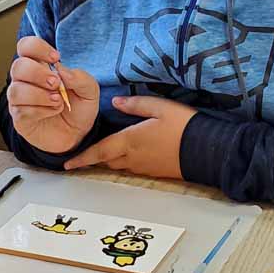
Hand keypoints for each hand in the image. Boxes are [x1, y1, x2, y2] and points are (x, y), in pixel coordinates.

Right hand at [6, 36, 99, 153]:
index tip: (55, 58)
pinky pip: (22, 110)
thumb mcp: (89, 90)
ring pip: (16, 90)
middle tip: (57, 83)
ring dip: (39, 95)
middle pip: (18, 66)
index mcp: (40, 66)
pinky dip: (41, 110)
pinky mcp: (20, 118)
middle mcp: (25, 80)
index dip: (37, 47)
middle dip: (38, 73)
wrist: (77, 135)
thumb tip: (60, 69)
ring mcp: (20, 99)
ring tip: (58, 101)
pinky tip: (53, 111)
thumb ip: (80, 77)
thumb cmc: (78, 108)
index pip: (26, 46)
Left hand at [63, 95, 195, 178]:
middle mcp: (133, 157)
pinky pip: (133, 167)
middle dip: (94, 159)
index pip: (99, 151)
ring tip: (103, 154)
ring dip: (109, 160)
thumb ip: (135, 105)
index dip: (82, 158)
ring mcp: (144, 166)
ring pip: (119, 165)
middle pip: (107, 160)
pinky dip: (124, 161)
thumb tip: (114, 102)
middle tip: (82, 157)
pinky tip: (129, 154)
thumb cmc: (183, 126)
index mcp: (130, 141)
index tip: (67, 164)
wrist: (206, 151)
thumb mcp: (160, 108)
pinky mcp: (155, 171)